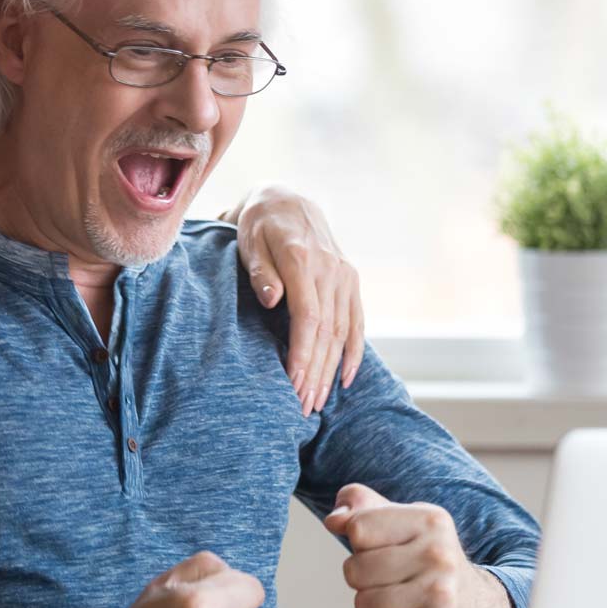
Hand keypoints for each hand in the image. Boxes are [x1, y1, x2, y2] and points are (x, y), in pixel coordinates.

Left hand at [229, 185, 364, 414]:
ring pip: (342, 331)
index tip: (292, 384)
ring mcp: (344, 275)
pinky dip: (353, 353)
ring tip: (317, 402)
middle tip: (302, 407)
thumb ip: (260, 271)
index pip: (307, 317)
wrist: (287, 201)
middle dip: (315, 372)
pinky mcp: (351, 280)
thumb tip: (272, 298)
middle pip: (327, 331)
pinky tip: (346, 380)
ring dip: (331, 370)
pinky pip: (357, 322)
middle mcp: (330, 268)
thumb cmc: (259, 227)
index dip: (301, 353)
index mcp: (303, 259)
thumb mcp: (249, 242)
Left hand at [324, 484, 514, 607]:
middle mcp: (439, 554)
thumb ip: (363, 507)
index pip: (358, 528)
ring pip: (363, 604)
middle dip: (363, 580)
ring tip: (403, 603)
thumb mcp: (404, 523)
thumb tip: (334, 520)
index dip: (362, 544)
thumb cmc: (428, 562)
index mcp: (430, 519)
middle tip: (395, 582)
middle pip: (354, 570)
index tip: (387, 549)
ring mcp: (440, 595)